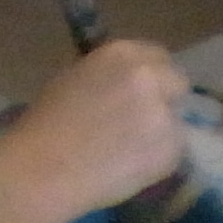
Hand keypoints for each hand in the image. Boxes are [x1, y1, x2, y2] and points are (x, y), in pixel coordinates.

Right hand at [0, 41, 190, 222]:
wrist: (44, 169)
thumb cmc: (46, 125)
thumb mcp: (76, 79)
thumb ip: (111, 76)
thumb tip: (128, 87)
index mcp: (122, 54)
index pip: (159, 56)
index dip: (154, 76)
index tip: (146, 93)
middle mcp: (149, 78)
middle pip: (178, 85)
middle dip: (166, 100)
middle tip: (145, 124)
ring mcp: (164, 114)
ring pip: (177, 123)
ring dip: (162, 135)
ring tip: (130, 153)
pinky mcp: (171, 150)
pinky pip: (174, 154)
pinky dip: (159, 162)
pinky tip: (130, 169)